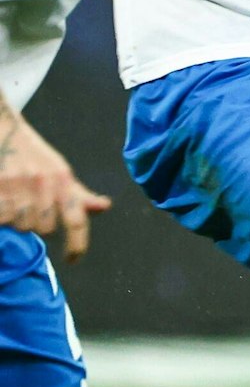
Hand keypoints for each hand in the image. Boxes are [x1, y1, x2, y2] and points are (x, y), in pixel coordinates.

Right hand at [0, 118, 108, 258]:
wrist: (1, 128)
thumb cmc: (31, 154)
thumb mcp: (58, 170)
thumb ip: (77, 194)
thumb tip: (103, 207)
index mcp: (62, 179)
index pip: (76, 220)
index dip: (77, 244)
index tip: (73, 259)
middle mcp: (42, 182)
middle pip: (44, 228)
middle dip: (37, 223)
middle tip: (29, 206)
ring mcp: (17, 185)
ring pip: (21, 226)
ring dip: (17, 219)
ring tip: (14, 200)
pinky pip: (2, 219)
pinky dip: (1, 215)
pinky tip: (2, 200)